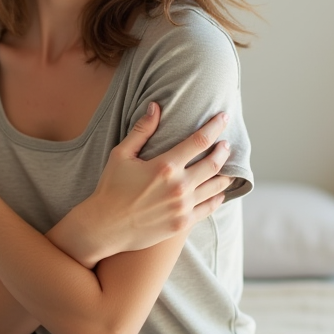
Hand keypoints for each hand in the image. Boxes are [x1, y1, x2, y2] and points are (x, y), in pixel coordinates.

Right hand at [59, 104, 233, 265]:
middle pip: (213, 163)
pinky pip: (209, 208)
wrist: (105, 226)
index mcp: (165, 166)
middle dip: (223, 150)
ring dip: (225, 175)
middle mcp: (179, 186)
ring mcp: (183, 207)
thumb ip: (141, 130)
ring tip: (228, 168)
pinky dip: (218, 198)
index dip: (215, 126)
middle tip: (226, 144)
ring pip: (215, 187)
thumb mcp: (121, 155)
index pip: (199, 140)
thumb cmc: (111, 188)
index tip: (224, 117)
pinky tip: (220, 192)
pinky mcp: (182, 223)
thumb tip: (155, 106)